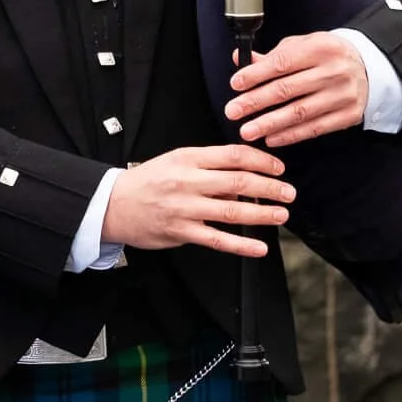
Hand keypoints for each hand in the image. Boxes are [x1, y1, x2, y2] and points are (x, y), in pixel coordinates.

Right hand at [99, 144, 292, 257]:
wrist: (112, 204)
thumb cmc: (148, 181)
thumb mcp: (176, 161)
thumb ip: (208, 166)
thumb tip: (244, 178)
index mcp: (187, 158)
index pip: (233, 155)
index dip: (261, 160)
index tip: (278, 168)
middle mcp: (187, 181)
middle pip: (238, 181)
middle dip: (270, 187)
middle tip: (290, 192)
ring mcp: (184, 208)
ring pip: (231, 210)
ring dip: (262, 213)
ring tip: (282, 215)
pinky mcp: (180, 232)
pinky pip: (217, 239)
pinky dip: (241, 244)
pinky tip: (260, 247)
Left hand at [227, 32, 368, 147]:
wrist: (368, 68)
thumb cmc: (327, 55)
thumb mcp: (302, 46)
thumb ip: (272, 56)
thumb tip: (240, 59)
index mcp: (320, 48)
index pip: (281, 63)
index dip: (256, 75)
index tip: (235, 85)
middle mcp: (334, 71)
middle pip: (287, 90)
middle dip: (255, 102)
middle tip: (233, 111)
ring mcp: (343, 95)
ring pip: (299, 112)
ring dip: (269, 124)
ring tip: (247, 131)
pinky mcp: (348, 115)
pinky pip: (315, 128)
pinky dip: (291, 135)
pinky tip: (272, 138)